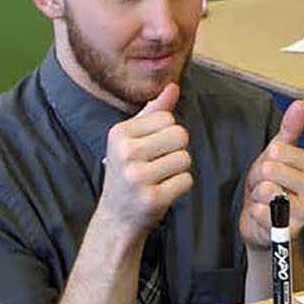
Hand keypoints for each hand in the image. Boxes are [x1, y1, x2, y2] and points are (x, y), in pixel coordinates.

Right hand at [98, 84, 192, 232]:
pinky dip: (180, 186)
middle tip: (158, 165)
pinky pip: (186, 180)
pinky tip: (162, 191)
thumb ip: (154, 112)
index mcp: (119, 133)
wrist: (116, 217)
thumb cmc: (129, 172)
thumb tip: (172, 87)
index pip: (168, 118)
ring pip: (185, 158)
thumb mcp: (133, 139)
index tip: (150, 149)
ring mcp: (137, 177)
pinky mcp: (152, 198)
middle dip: (176, 150)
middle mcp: (125, 153)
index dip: (167, 133)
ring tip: (158, 178)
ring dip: (178, 170)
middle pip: (180, 135)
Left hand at [239, 102, 303, 250]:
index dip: (266, 159)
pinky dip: (255, 213)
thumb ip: (289, 130)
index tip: (271, 167)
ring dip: (257, 196)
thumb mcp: (276, 155)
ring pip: (267, 190)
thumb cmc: (270, 187)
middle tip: (265, 185)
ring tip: (265, 200)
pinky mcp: (292, 230)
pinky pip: (262, 212)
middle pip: (271, 170)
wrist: (261, 223)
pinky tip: (263, 215)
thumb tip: (300, 105)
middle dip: (258, 178)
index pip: (279, 151)